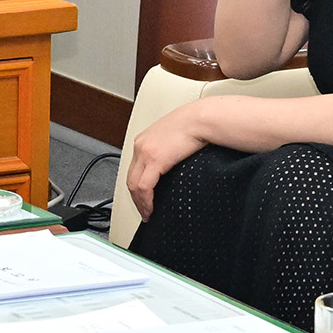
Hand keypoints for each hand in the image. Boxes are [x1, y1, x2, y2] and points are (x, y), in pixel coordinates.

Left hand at [121, 105, 209, 222]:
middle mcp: (140, 146)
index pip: (134, 169)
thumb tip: (170, 166)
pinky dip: (146, 201)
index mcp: (144, 141)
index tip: (141, 198)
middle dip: (135, 199)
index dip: (136, 187)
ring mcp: (145, 153)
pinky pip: (144, 187)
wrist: (201, 119)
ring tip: (147, 214)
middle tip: (142, 211)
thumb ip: (166, 151)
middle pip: (130, 179)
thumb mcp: (173, 138)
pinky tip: (151, 209)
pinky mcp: (155, 160)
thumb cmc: (195, 125)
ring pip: (134, 186)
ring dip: (140, 203)